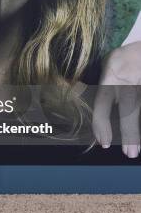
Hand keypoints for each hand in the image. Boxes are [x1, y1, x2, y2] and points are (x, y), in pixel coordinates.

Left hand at [92, 42, 140, 157]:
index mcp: (110, 79)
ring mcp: (139, 86)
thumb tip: (78, 96)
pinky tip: (140, 138)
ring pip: (138, 110)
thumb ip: (96, 84)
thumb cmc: (121, 58)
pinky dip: (140, 121)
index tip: (103, 142)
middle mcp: (127, 84)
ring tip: (135, 150)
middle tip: (129, 153)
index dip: (101, 124)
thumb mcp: (106, 65)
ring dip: (137, 133)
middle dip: (129, 134)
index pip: (103, 103)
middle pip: (129, 111)